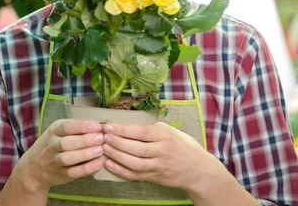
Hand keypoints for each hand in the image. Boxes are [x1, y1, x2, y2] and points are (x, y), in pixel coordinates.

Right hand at [20, 119, 103, 192]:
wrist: (33, 168)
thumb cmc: (51, 146)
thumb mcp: (56, 132)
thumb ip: (73, 129)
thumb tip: (98, 126)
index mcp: (52, 131)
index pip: (66, 126)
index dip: (82, 126)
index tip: (97, 126)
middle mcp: (51, 145)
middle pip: (67, 142)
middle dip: (85, 140)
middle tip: (101, 138)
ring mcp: (54, 161)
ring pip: (68, 158)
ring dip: (85, 154)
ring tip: (100, 150)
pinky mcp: (60, 174)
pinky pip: (73, 172)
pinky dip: (86, 169)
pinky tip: (97, 164)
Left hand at [102, 122, 218, 190]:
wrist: (199, 171)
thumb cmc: (184, 147)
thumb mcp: (173, 131)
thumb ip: (154, 129)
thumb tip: (130, 125)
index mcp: (165, 135)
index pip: (141, 132)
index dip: (123, 130)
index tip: (109, 126)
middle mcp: (162, 151)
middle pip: (136, 148)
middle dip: (117, 142)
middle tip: (103, 136)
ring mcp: (159, 166)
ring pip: (134, 163)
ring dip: (117, 156)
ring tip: (104, 148)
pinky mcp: (155, 177)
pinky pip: (136, 175)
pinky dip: (121, 171)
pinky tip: (110, 165)